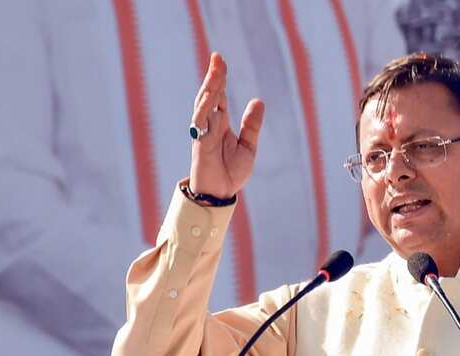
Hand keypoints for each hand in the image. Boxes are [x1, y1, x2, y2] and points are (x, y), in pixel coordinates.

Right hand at [189, 53, 264, 198]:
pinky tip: (210, 94)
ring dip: (210, 87)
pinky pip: (201, 121)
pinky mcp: (200, 142)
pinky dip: (205, 107)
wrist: (220, 193)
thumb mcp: (248, 146)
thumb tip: (258, 100)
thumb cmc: (231, 173)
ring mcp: (204, 132)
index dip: (219, 78)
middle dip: (214, 76)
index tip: (220, 60)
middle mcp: (210, 124)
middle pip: (210, 95)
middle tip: (217, 57)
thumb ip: (252, 125)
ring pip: (204, 104)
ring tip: (216, 71)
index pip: (219, 96)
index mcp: (221, 123)